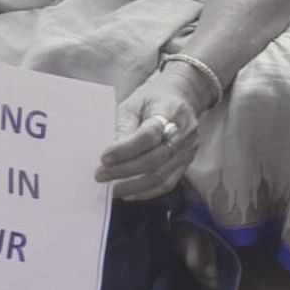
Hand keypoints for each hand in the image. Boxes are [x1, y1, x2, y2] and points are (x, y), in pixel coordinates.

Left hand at [96, 68, 204, 200]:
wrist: (182, 96)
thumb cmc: (153, 98)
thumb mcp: (133, 103)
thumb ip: (124, 126)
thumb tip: (112, 156)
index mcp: (169, 111)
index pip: (149, 135)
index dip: (126, 149)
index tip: (104, 158)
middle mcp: (184, 132)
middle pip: (156, 158)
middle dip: (125, 170)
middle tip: (101, 176)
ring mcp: (188, 149)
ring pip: (162, 175)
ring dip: (134, 186)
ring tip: (112, 190)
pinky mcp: (187, 162)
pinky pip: (168, 183)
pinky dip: (147, 192)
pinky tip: (130, 193)